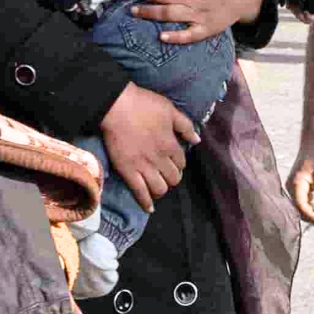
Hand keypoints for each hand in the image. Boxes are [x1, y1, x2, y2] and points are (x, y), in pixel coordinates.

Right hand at [99, 84, 200, 206]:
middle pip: (173, 178)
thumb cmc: (143, 104)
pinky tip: (150, 208)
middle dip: (172, 178)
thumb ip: (185, 126)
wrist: (116, 106)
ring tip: (158, 187)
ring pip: (160, 188)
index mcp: (171, 144)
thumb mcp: (170, 109)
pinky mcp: (127, 171)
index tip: (174, 163)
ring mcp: (144, 167)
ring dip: (161, 190)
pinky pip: (140, 192)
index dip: (179, 164)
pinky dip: (146, 202)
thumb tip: (197, 141)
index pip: (181, 163)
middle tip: (165, 175)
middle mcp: (160, 159)